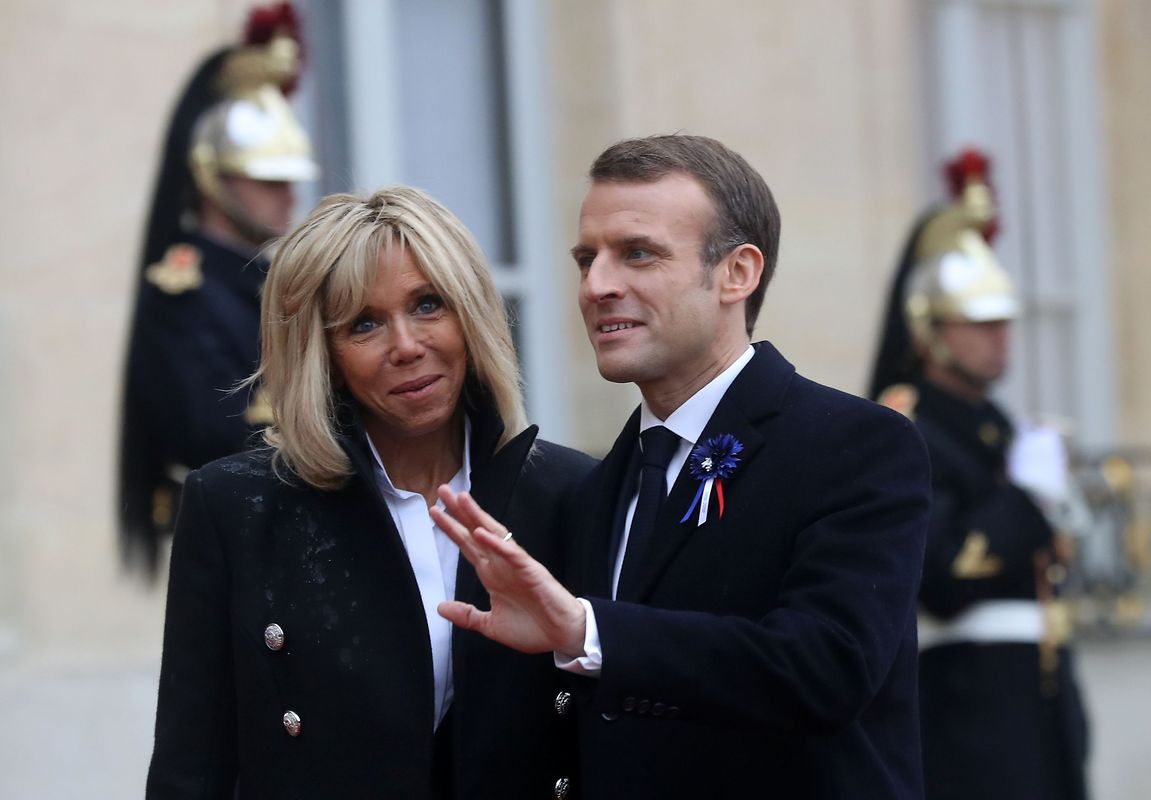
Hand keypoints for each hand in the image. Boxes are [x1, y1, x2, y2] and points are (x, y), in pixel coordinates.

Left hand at [432, 487, 586, 654]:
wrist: (562, 636)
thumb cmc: (533, 628)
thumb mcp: (491, 625)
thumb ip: (466, 615)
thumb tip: (440, 607)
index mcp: (492, 575)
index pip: (468, 546)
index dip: (452, 529)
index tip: (435, 512)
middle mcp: (502, 565)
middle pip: (476, 533)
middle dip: (459, 513)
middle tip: (443, 491)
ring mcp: (516, 566)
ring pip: (494, 535)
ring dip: (477, 517)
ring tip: (461, 499)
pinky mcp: (532, 572)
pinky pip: (513, 554)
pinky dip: (498, 543)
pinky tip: (482, 533)